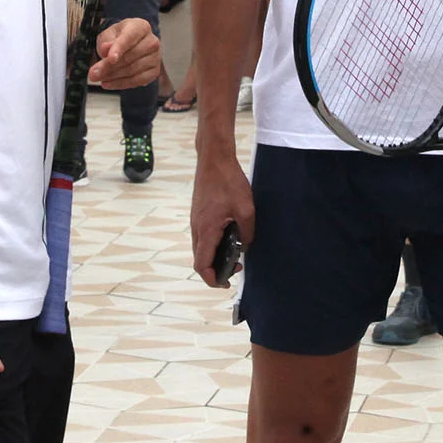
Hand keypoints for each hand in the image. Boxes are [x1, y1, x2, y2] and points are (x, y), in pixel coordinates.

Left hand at [88, 17, 161, 90]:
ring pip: (133, 70)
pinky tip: (109, 83)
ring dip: (113, 76)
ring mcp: (155, 57)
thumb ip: (106, 41)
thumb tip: (106, 49)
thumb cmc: (119, 38)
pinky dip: (121, 84)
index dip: (119, 48)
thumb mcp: (108, 35)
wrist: (129, 45)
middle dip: (109, 67)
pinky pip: (137, 81)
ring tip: (99, 78)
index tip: (110, 58)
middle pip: (130, 56)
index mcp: (141, 26)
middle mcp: (152, 41)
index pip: (129, 37)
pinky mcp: (154, 71)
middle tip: (93, 73)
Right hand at [192, 151, 255, 287]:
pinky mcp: (199, 214)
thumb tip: (245, 247)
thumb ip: (247, 232)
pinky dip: (213, 244)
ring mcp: (196, 220)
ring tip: (235, 253)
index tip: (225, 283)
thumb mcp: (246, 209)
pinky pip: (203, 236)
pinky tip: (229, 236)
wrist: (214, 159)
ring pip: (201, 248)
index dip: (212, 279)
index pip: (202, 265)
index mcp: (207, 229)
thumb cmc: (228, 181)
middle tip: (237, 267)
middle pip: (200, 259)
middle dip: (216, 269)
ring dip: (215, 256)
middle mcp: (197, 227)